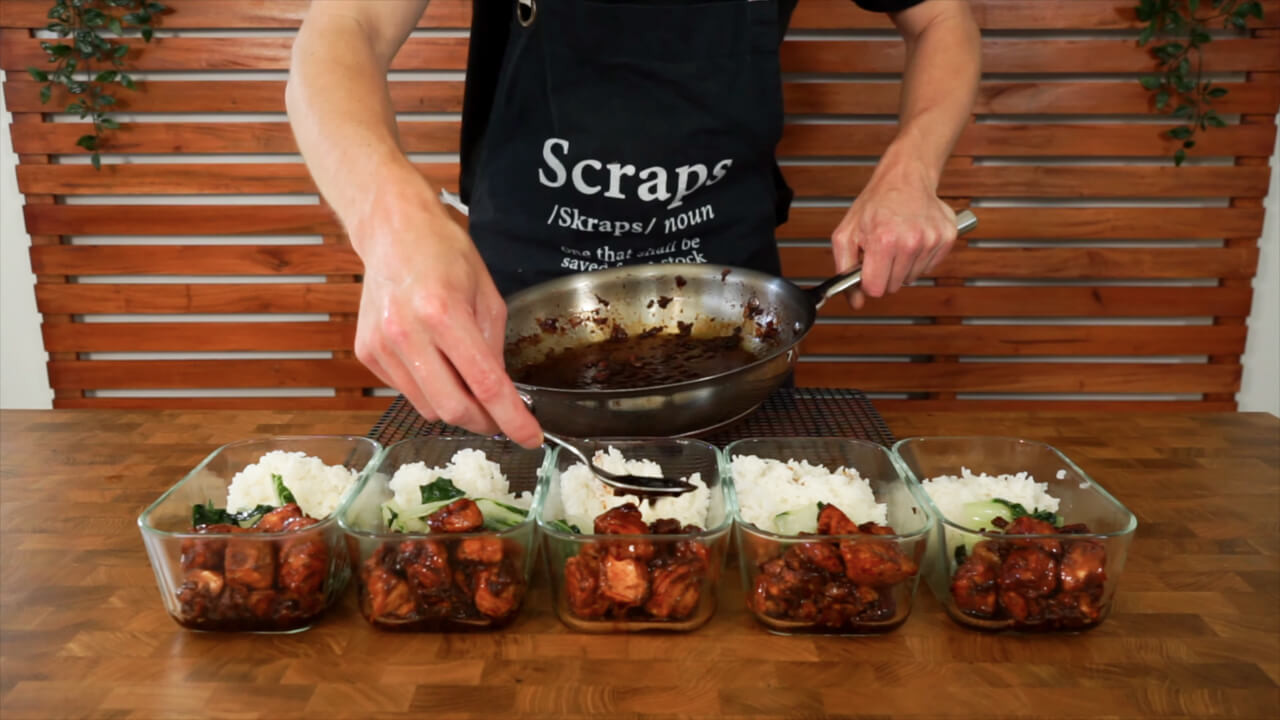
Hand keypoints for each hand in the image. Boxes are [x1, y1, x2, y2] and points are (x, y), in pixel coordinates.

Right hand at [351, 185, 541, 447]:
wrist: (391, 230)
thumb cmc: (444, 253)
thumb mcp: (487, 295)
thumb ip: (494, 348)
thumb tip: (500, 394)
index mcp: (444, 314)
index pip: (485, 384)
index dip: (512, 418)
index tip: (530, 438)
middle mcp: (407, 334)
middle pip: (452, 408)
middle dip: (483, 421)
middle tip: (500, 417)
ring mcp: (382, 346)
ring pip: (428, 407)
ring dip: (455, 405)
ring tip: (464, 378)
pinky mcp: (367, 354)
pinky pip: (406, 392)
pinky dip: (429, 389)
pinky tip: (434, 361)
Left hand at [831, 162, 957, 309]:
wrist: (905, 178)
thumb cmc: (875, 204)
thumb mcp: (846, 233)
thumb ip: (844, 269)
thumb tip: (855, 301)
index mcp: (884, 240)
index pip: (876, 289)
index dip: (868, 282)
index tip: (868, 270)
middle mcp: (911, 241)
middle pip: (894, 286)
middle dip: (884, 273)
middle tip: (882, 250)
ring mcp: (932, 240)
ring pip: (912, 278)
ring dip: (902, 266)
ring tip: (898, 242)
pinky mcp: (947, 238)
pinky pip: (928, 268)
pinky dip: (918, 259)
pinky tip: (913, 240)